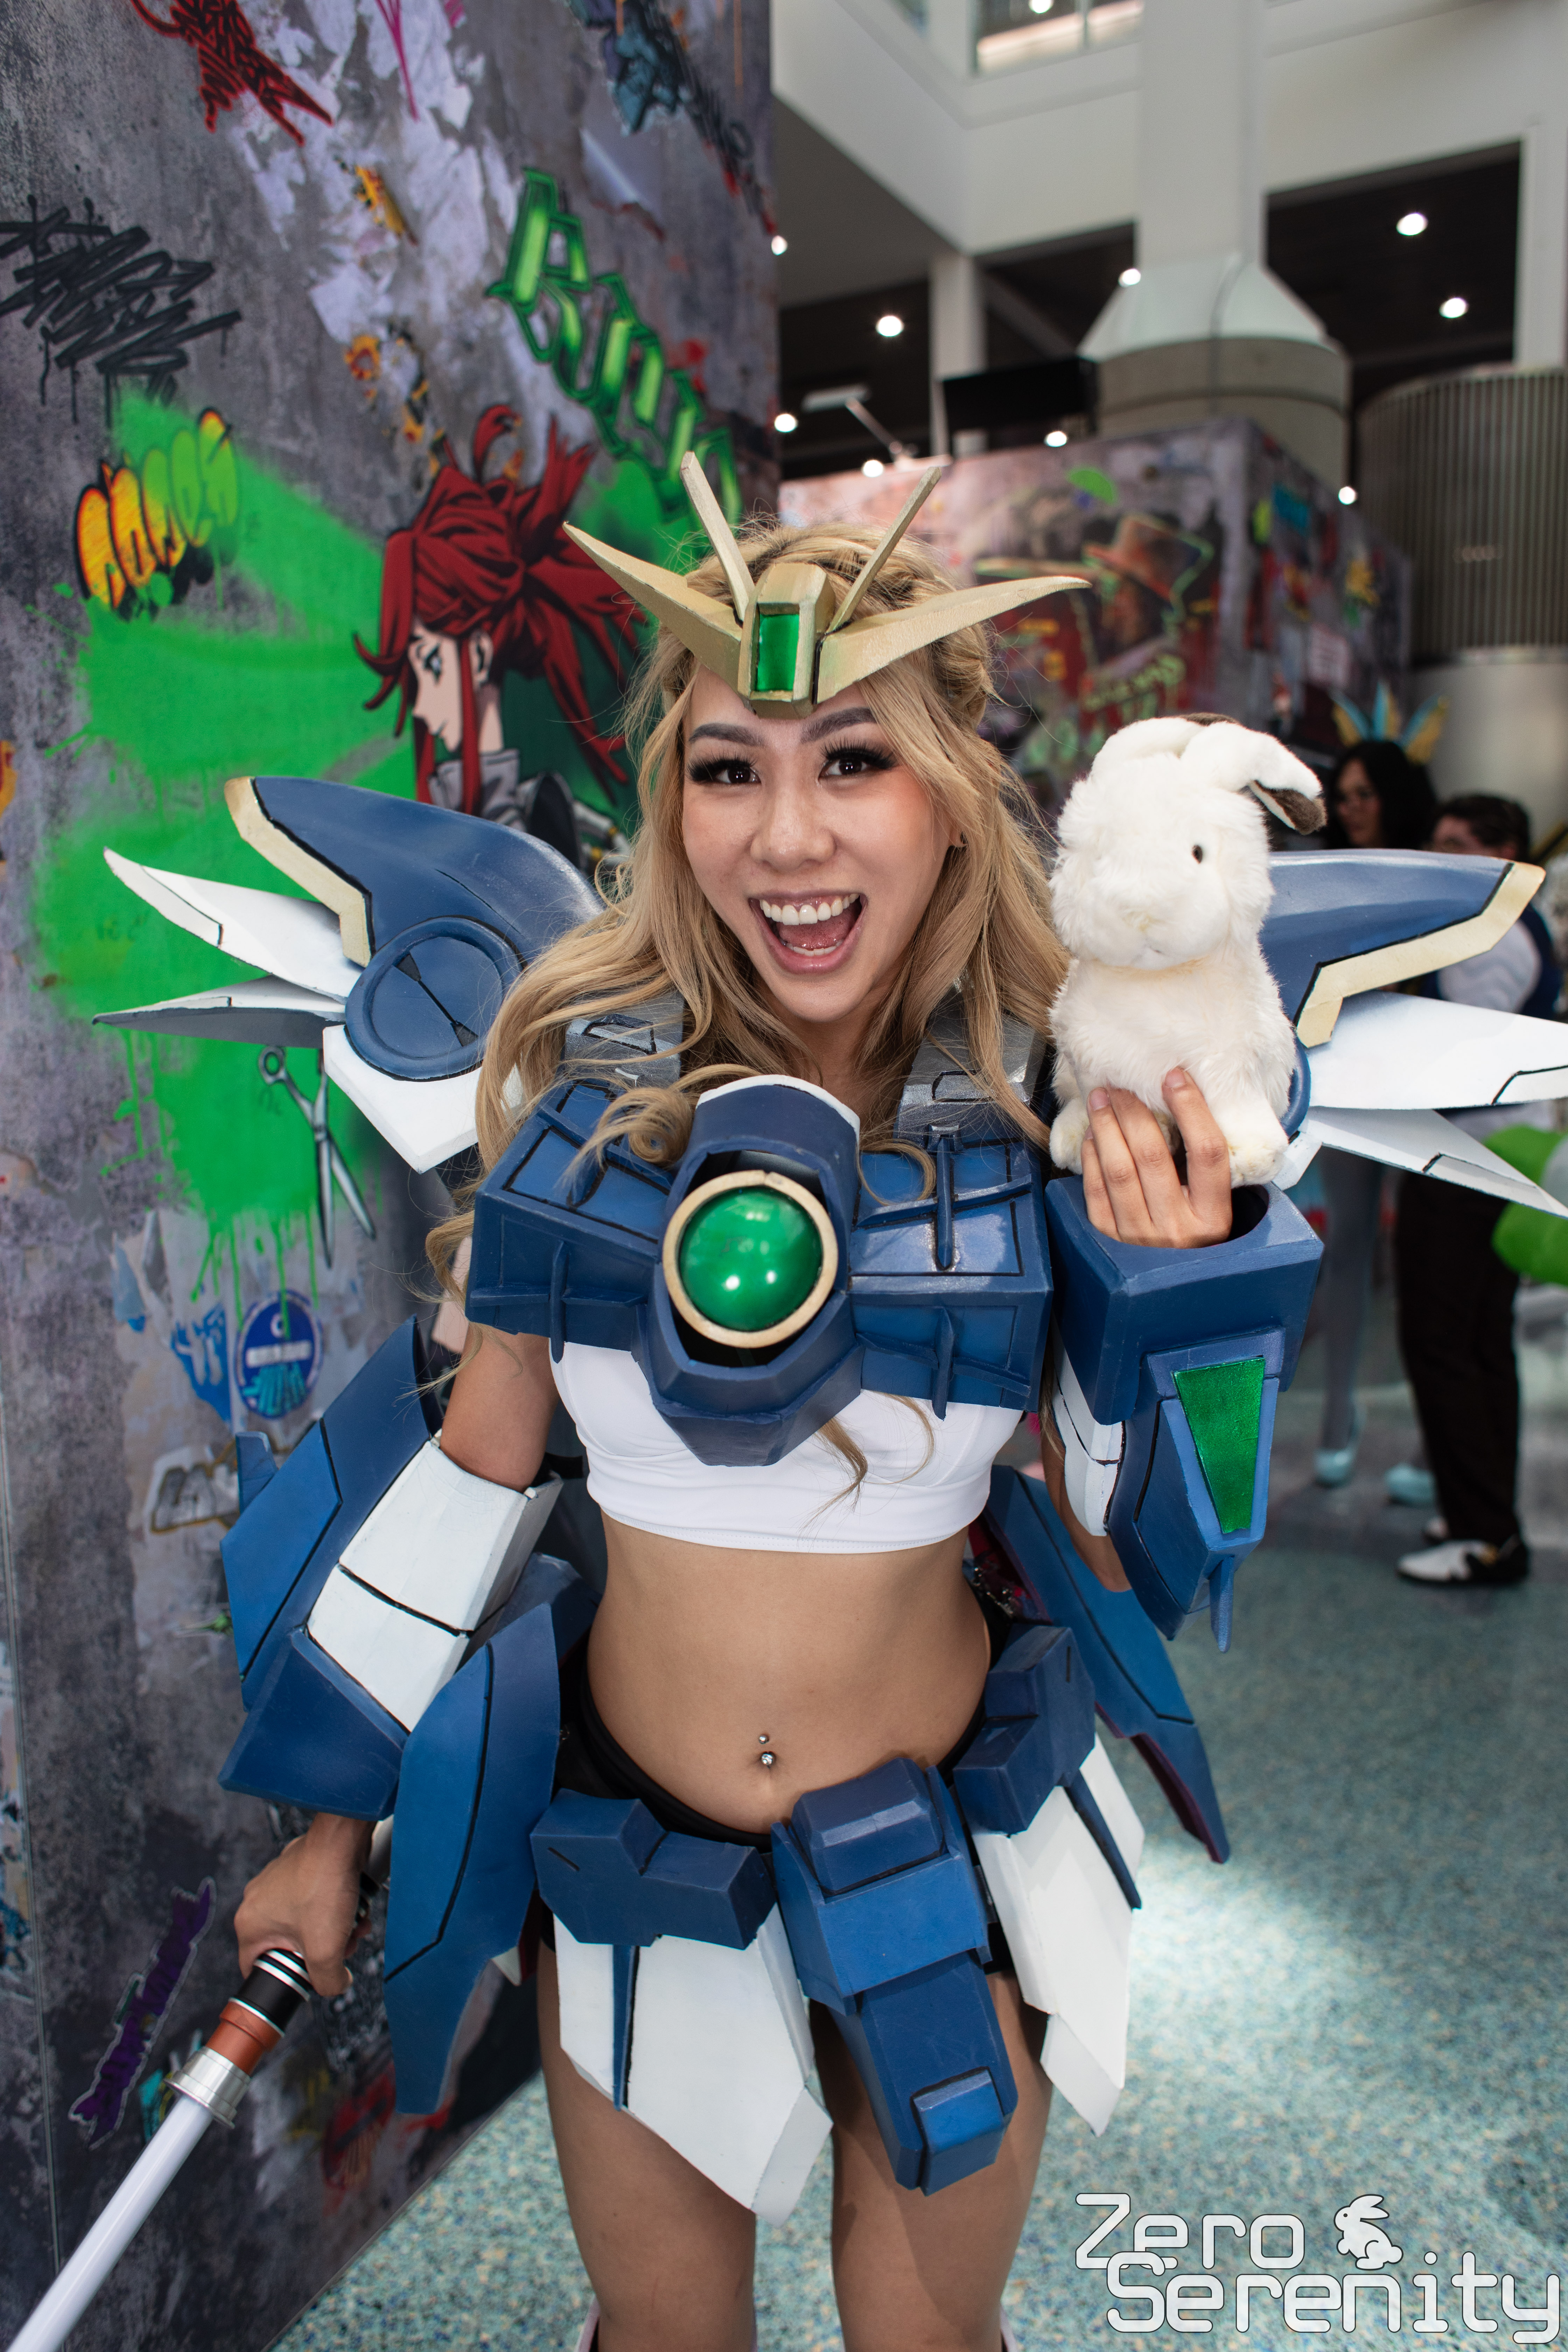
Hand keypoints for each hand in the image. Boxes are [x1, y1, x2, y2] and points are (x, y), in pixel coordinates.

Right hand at [235, 1813, 372, 1995]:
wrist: (343, 1837)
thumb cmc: (326, 1886)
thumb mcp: (326, 1950)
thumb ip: (327, 1982)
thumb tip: (334, 1985)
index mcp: (249, 1923)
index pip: (255, 1970)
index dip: (283, 1981)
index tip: (308, 1979)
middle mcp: (257, 1900)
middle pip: (289, 1947)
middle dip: (321, 1951)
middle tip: (343, 1946)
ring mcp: (276, 1882)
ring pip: (306, 1924)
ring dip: (333, 1930)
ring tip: (355, 1924)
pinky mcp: (297, 1869)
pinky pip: (313, 1901)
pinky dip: (334, 1907)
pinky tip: (355, 1905)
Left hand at [1081, 1069, 1231, 1249]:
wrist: (1172, 1294)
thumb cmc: (1196, 1240)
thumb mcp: (1215, 1211)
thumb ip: (1206, 1171)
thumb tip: (1187, 1107)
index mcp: (1213, 1218)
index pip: (1207, 1152)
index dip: (1192, 1109)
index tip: (1175, 1076)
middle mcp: (1177, 1229)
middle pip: (1153, 1155)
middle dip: (1134, 1111)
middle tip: (1122, 1084)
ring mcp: (1140, 1238)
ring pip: (1118, 1169)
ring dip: (1107, 1127)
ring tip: (1101, 1098)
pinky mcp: (1109, 1242)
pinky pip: (1095, 1190)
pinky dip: (1092, 1156)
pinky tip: (1093, 1134)